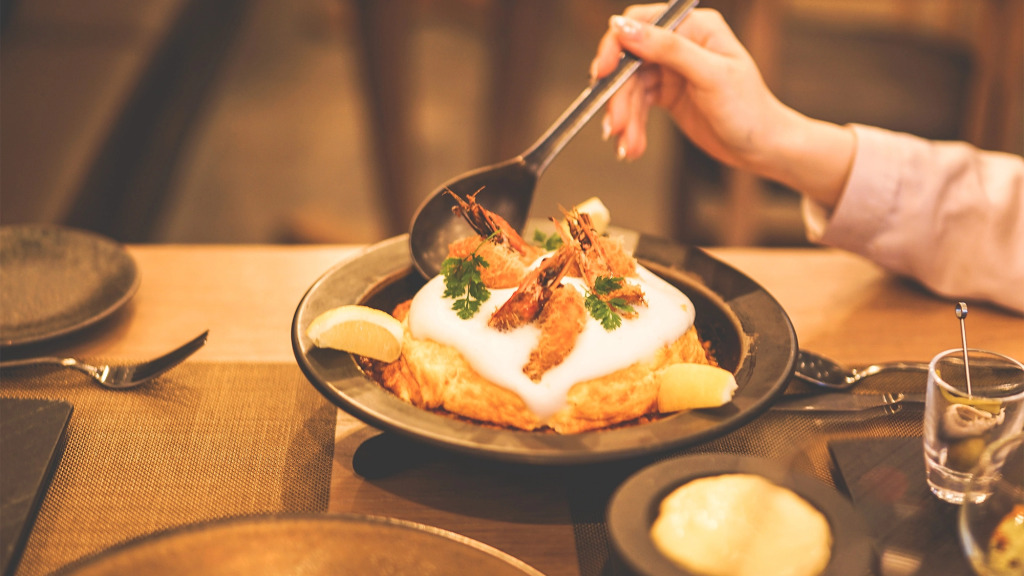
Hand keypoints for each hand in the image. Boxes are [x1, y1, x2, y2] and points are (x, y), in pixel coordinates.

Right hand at [591, 5, 853, 208]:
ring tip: (627, 146)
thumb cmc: (749, 110)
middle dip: (620, 96)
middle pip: (630, 61)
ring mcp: (672, 69)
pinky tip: (632, 146)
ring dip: (625, 118)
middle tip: (615, 126)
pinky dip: (632, 126)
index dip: (615, 46)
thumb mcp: (710, 76)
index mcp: (695, 27)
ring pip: (630, 88)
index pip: (641, 23)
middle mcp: (680, 43)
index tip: (600, 74)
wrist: (763, 148)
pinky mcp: (666, 93)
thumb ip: (669, 49)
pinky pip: (638, 106)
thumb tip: (626, 28)